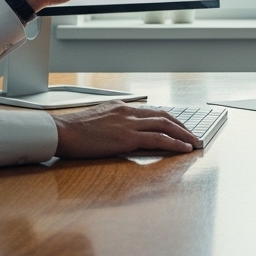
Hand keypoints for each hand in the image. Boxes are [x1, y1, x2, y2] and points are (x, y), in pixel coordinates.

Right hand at [53, 102, 199, 157]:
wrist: (60, 132)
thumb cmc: (72, 130)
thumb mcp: (96, 120)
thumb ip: (111, 122)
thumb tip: (120, 132)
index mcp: (120, 107)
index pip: (151, 111)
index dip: (167, 119)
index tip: (177, 126)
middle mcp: (128, 111)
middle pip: (163, 115)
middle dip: (181, 125)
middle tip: (192, 134)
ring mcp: (128, 123)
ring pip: (165, 125)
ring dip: (183, 133)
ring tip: (194, 142)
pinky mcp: (127, 137)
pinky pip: (158, 139)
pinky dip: (174, 143)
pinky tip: (183, 148)